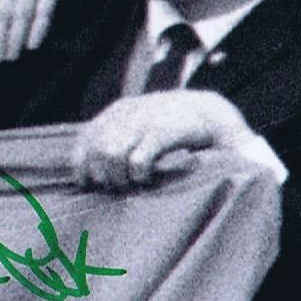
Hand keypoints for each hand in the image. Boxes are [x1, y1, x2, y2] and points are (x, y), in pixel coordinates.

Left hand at [72, 88, 250, 189]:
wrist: (216, 113)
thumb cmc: (177, 129)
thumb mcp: (143, 130)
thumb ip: (119, 143)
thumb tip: (87, 175)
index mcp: (118, 113)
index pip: (85, 141)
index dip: (84, 167)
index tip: (96, 184)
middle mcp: (126, 113)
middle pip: (94, 151)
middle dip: (103, 176)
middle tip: (121, 187)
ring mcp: (144, 120)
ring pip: (109, 155)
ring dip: (119, 177)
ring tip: (136, 184)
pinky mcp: (163, 131)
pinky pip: (136, 160)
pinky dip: (138, 174)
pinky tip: (150, 179)